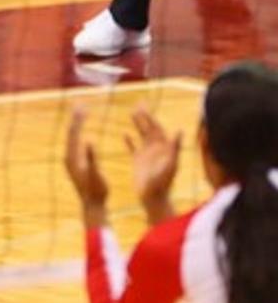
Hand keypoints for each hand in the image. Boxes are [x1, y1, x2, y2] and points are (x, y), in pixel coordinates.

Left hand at [65, 107, 108, 226]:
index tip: (83, 106)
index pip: (73, 133)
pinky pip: (76, 143)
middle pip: (71, 133)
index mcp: (72, 157)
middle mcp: (69, 157)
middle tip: (80, 103)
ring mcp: (72, 160)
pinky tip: (84, 132)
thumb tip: (88, 140)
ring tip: (82, 112)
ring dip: (77, 124)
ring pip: (73, 138)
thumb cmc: (96, 190)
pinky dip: (80, 133)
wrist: (93, 205)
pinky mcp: (76, 163)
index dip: (78, 119)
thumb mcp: (95, 173)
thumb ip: (92, 157)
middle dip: (76, 118)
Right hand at [124, 106, 181, 224]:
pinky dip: (129, 141)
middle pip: (149, 128)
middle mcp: (156, 149)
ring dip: (137, 124)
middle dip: (144, 116)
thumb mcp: (171, 165)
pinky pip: (133, 148)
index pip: (157, 128)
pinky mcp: (138, 161)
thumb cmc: (163, 183)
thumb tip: (179, 130)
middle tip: (137, 104)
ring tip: (131, 112)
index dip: (150, 117)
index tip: (143, 106)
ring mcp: (147, 154)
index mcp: (164, 148)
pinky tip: (124, 134)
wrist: (153, 198)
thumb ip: (175, 148)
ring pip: (141, 135)